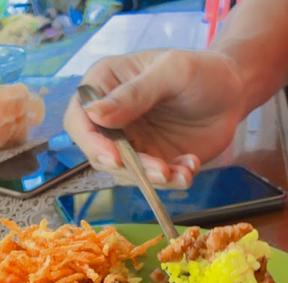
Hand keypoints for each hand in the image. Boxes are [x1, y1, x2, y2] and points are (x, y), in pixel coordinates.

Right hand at [64, 49, 244, 187]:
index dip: (91, 143)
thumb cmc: (200, 70)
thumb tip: (93, 113)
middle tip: (161, 170)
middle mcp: (112, 119)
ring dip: (154, 178)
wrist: (233, 92)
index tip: (114, 158)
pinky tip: (191, 166)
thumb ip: (134, 93)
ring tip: (184, 170)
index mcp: (105, 86)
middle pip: (101, 154)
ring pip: (127, 174)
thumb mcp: (170, 72)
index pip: (79, 119)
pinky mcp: (151, 163)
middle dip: (131, 168)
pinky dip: (173, 180)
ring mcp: (131, 144)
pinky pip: (154, 182)